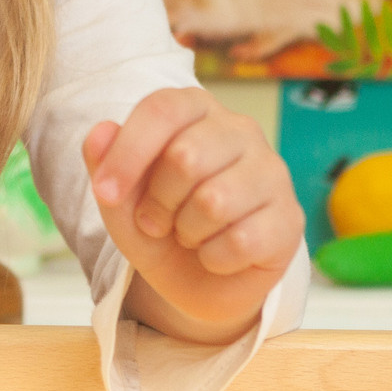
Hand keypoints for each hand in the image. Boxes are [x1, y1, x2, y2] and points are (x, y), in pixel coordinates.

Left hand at [82, 89, 303, 343]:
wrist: (200, 281)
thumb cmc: (161, 224)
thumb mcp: (120, 200)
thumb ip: (105, 164)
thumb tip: (100, 131)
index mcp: (197, 110)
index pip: (163, 109)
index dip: (128, 152)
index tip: (104, 193)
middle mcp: (241, 131)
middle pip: (186, 157)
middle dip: (158, 202)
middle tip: (156, 221)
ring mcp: (272, 172)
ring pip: (214, 201)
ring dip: (186, 232)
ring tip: (189, 235)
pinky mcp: (290, 218)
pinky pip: (241, 241)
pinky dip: (213, 259)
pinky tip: (217, 254)